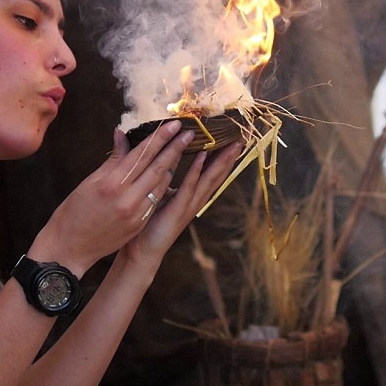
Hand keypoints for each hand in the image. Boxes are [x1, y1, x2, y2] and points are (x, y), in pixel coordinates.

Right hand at [29, 121, 194, 273]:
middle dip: (175, 148)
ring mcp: (136, 214)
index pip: (142, 155)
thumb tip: (122, 135)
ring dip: (174, 166)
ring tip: (182, 150)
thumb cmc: (73, 212)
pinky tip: (170, 174)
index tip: (174, 124)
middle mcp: (127, 198)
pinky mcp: (139, 224)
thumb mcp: (89, 182)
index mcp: (111, 184)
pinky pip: (156, 200)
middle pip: (157, 168)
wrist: (70, 248)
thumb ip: (112, 160)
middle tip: (189, 133)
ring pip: (161, 185)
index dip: (160, 138)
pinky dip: (164, 185)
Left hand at [120, 141, 243, 267]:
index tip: (234, 137)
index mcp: (192, 195)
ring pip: (209, 179)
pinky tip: (202, 156)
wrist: (142, 250)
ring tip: (232, 144)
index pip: (212, 171)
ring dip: (221, 161)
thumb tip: (163, 155)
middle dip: (231, 155)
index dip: (224, 155)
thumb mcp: (158, 193)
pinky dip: (196, 171)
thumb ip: (163, 174)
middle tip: (243, 136)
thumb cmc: (150, 222)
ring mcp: (189, 205)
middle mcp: (196, 199)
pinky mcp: (178, 210)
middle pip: (218, 174)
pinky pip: (188, 187)